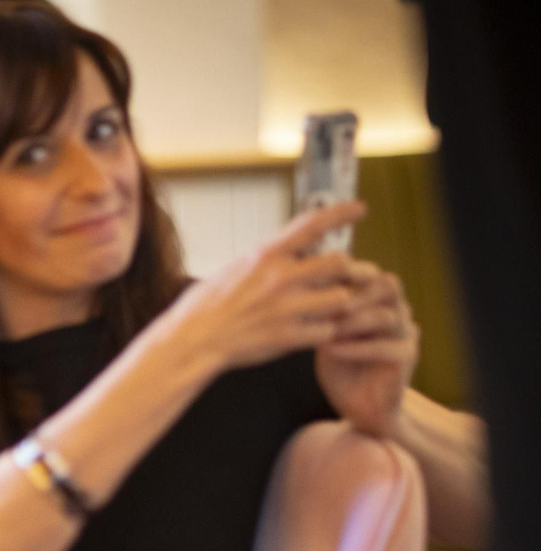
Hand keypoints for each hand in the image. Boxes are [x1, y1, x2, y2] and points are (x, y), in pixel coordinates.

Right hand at [160, 201, 367, 373]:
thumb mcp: (233, 268)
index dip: (341, 212)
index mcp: (265, 255)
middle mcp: (280, 277)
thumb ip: (265, 259)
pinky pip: (327, 330)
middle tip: (338, 278)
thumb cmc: (205, 306)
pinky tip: (311, 332)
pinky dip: (324, 331)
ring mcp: (287, 308)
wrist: (191, 341)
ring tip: (324, 308)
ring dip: (338, 302)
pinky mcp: (288, 337)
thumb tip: (285, 249)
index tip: (360, 209)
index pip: (312, 223)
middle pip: (339, 262)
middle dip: (344, 270)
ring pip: (340, 298)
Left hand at [315, 262, 418, 436]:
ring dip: (352, 321)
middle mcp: (398, 311)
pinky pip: (387, 347)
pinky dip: (357, 347)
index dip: (343, 275)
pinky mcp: (407, 357)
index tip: (309, 283)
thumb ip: (320, 312)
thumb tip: (292, 285)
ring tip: (324, 327)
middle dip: (354, 292)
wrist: (359, 407)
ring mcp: (406, 333)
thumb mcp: (325, 335)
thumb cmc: (339, 367)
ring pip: (387, 316)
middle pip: (387, 285)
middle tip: (321, 301)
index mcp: (379, 301)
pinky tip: (332, 349)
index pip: (369, 274)